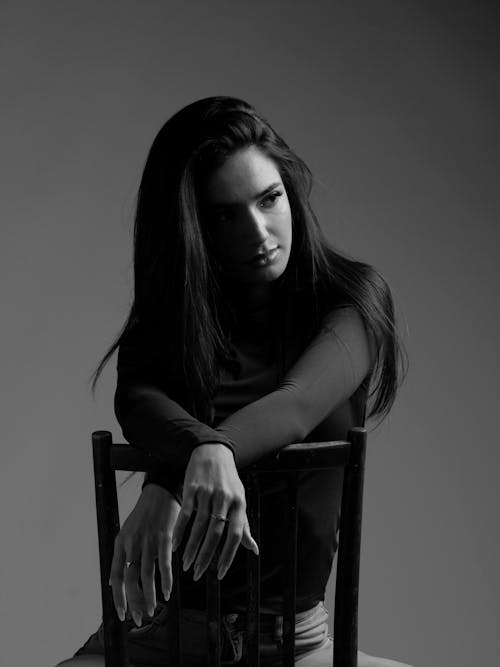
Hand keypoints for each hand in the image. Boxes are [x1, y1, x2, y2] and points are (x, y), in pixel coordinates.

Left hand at [109, 484, 180, 626]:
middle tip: (138, 619)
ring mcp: (148, 541)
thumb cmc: (145, 514)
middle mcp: (132, 544)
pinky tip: (167, 593)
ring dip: (149, 597)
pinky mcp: (164, 538)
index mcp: (120, 543)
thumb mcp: (127, 532)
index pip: (115, 576)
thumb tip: (115, 581)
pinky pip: (164, 565)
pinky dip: (166, 582)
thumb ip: (122, 555)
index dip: (118, 598)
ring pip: (146, 576)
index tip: (121, 614)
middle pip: (130, 580)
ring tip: (151, 611)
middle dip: (133, 603)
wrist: (160, 492)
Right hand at [172, 443, 258, 581]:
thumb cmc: (228, 481)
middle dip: (206, 557)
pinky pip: (185, 514)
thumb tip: (254, 550)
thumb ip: (244, 525)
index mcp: (239, 504)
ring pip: (199, 526)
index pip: (235, 534)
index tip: (220, 574)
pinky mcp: (192, 488)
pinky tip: (174, 545)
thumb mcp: (239, 499)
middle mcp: (224, 499)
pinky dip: (179, 531)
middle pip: (215, 533)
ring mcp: (207, 493)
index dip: (228, 555)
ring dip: (191, 548)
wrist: (213, 452)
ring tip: (186, 565)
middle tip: (198, 574)